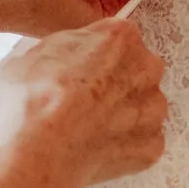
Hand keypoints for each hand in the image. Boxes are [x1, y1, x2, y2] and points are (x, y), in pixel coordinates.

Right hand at [0, 19, 165, 184]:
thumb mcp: (42, 49)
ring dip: (124, 116)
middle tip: (86, 101)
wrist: (40, 146)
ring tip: (90, 129)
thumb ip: (71, 47)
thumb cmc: (35, 94)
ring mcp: (153, 109)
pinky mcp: (152, 145)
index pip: (116, 39)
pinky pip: (141, 143)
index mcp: (121, 37)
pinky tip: (97, 149)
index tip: (81, 70)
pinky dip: (123, 147)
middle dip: (117, 84)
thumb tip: (70, 59)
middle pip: (137, 72)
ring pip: (142, 108)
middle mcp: (146, 68)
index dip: (95, 56)